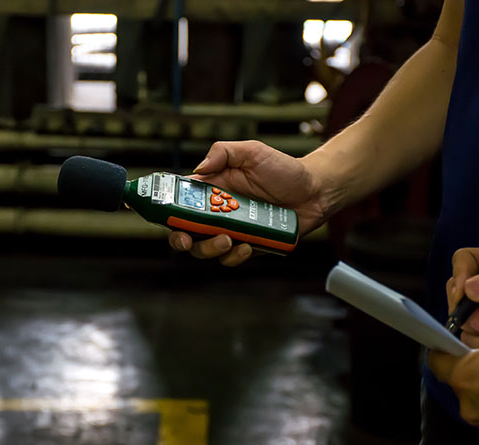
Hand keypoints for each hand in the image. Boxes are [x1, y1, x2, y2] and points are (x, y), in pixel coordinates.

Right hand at [168, 141, 325, 265]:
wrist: (315, 191)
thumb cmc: (284, 169)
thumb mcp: (252, 151)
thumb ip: (223, 153)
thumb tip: (198, 171)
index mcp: (212, 188)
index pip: (180, 201)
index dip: (166, 210)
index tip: (164, 216)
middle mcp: (217, 212)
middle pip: (185, 231)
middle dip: (180, 238)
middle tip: (187, 238)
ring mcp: (232, 230)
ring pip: (206, 248)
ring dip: (209, 248)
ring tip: (226, 239)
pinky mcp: (248, 246)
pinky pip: (232, 258)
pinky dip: (235, 256)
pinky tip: (246, 245)